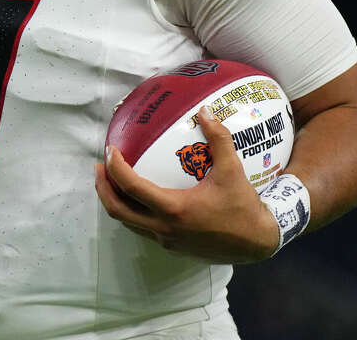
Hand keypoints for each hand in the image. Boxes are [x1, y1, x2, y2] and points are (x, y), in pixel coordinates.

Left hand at [94, 105, 279, 263]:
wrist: (257, 243)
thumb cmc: (243, 206)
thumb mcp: (232, 170)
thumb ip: (218, 139)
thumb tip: (205, 111)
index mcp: (174, 209)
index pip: (132, 187)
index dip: (115, 168)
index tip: (109, 151)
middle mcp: (164, 228)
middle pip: (118, 211)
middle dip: (103, 188)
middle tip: (99, 167)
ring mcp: (167, 240)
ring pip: (129, 223)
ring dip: (117, 201)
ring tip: (113, 180)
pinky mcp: (172, 247)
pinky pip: (143, 229)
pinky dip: (134, 212)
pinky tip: (140, 196)